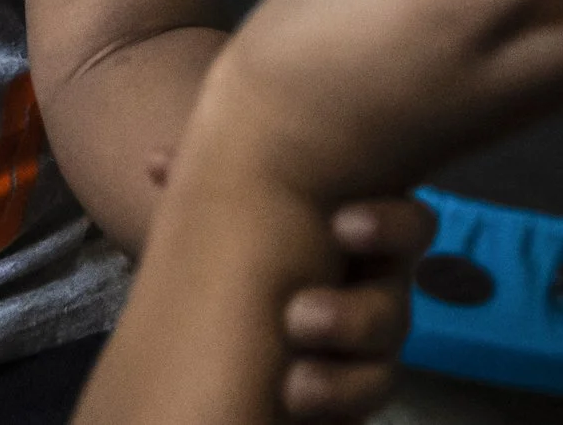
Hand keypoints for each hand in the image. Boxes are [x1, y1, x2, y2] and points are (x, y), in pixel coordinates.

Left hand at [145, 147, 430, 419]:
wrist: (236, 324)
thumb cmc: (246, 243)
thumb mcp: (226, 209)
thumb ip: (200, 180)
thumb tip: (154, 162)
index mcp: (358, 236)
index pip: (408, 226)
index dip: (389, 226)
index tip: (342, 227)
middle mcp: (373, 291)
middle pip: (397, 305)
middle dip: (355, 316)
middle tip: (300, 317)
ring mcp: (366, 346)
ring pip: (383, 365)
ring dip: (338, 378)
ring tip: (293, 383)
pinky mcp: (351, 388)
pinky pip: (365, 399)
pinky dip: (334, 402)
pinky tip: (292, 398)